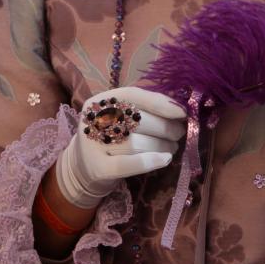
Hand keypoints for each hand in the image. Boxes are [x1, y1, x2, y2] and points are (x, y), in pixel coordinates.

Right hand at [54, 86, 186, 208]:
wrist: (82, 167)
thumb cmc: (110, 136)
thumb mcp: (119, 117)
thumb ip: (143, 108)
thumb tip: (177, 108)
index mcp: (99, 101)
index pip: (132, 95)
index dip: (159, 102)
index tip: (182, 112)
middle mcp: (93, 120)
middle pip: (136, 120)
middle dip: (165, 127)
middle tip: (178, 133)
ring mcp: (93, 145)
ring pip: (136, 143)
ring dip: (161, 145)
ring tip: (172, 147)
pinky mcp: (97, 168)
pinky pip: (128, 165)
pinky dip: (150, 162)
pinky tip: (165, 159)